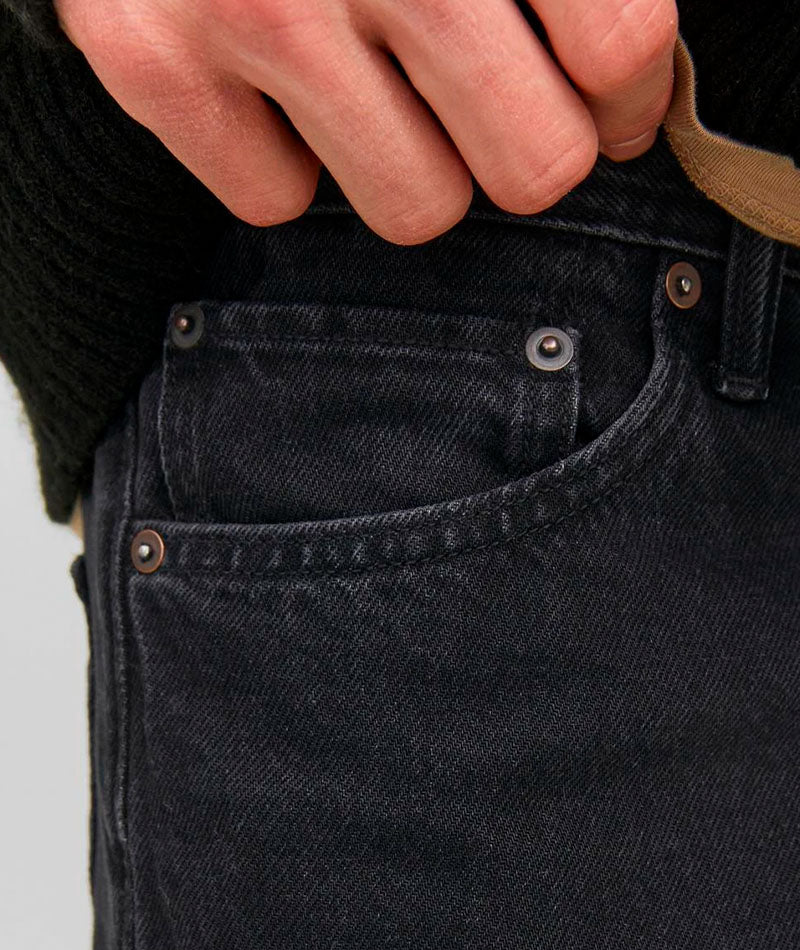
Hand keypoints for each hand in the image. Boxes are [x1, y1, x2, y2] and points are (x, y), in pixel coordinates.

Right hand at [55, 0, 676, 243]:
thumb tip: (627, 74)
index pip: (617, 47)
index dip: (630, 93)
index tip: (607, 96)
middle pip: (533, 166)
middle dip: (530, 141)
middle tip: (497, 101)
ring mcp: (250, 9)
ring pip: (419, 207)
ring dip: (416, 160)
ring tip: (378, 78)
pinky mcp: (151, 64)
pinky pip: (277, 198)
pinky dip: (285, 156)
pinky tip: (274, 82)